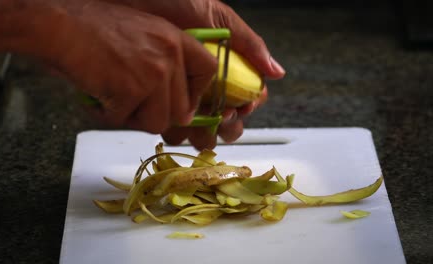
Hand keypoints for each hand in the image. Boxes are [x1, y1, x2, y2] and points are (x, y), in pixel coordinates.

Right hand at [48, 0, 216, 133]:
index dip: (196, 94)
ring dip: (133, 118)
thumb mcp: (145, 33)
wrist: (62, 25)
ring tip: (113, 98)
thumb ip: (167, 62)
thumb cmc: (96, 29)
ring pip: (156, 122)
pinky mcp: (131, 91)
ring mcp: (152, 75)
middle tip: (133, 103)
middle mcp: (169, 56)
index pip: (208, 70)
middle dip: (156, 114)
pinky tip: (98, 96)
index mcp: (176, 40)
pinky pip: (124, 121)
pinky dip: (107, 115)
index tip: (183, 103)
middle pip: (181, 110)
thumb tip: (182, 110)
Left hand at [108, 0, 284, 148]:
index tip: (238, 108)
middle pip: (226, 116)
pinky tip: (172, 127)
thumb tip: (276, 72)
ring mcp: (181, 90)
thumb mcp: (215, 16)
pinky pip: (170, 121)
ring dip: (200, 133)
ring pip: (199, 125)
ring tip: (193, 130)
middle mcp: (205, 80)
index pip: (247, 95)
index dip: (246, 107)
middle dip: (225, 126)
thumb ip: (247, 43)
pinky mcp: (156, 96)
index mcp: (225, 64)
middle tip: (217, 123)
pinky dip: (174, 129)